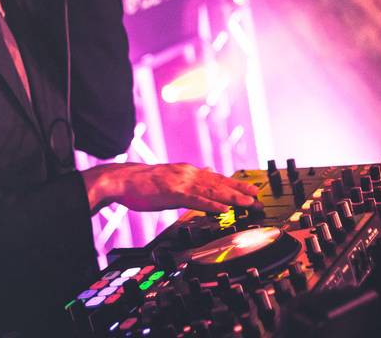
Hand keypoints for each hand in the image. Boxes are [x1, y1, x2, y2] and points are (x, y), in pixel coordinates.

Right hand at [82, 163, 260, 213]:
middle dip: (240, 190)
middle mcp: (188, 174)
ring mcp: (182, 182)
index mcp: (187, 171)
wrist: (122, 180)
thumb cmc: (143, 182)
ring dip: (232, 197)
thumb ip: (191, 177)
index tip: (250, 189)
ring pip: (212, 190)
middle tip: (258, 196)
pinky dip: (212, 204)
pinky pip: (196, 200)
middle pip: (219, 183)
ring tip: (248, 203)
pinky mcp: (173, 192)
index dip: (235, 184)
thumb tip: (208, 171)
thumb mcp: (171, 176)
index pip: (216, 178)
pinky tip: (224, 209)